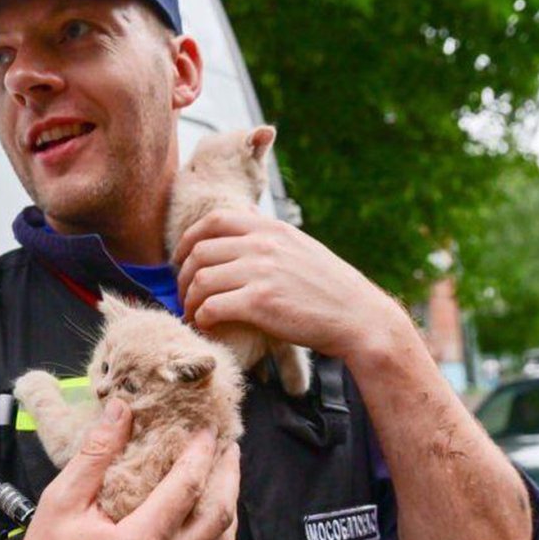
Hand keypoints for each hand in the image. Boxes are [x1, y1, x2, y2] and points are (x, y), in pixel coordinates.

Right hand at [0, 398, 239, 539]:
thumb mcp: (62, 501)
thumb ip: (96, 454)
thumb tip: (120, 411)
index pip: (188, 486)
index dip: (202, 454)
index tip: (207, 432)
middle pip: (218, 514)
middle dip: (228, 476)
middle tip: (228, 450)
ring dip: (228, 509)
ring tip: (224, 482)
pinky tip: (206, 524)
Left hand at [172, 208, 406, 359]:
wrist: (358, 317)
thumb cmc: (329, 288)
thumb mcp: (300, 246)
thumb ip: (269, 234)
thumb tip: (243, 215)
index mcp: (271, 229)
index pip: (213, 221)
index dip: (188, 239)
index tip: (181, 258)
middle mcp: (263, 245)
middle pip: (200, 251)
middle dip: (183, 275)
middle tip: (184, 294)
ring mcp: (260, 272)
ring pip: (200, 279)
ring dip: (189, 300)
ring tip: (192, 314)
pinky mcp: (260, 303)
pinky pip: (211, 306)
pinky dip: (201, 317)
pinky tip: (206, 325)